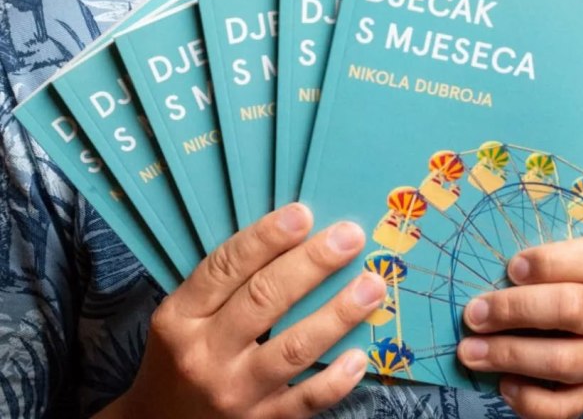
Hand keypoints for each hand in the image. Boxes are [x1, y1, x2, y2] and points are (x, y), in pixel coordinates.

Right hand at [110, 203, 385, 418]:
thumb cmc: (179, 358)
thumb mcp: (182, 317)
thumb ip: (223, 282)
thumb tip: (291, 233)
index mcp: (181, 317)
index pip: (225, 267)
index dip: (266, 238)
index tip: (303, 213)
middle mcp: (205, 355)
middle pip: (264, 299)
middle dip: (312, 263)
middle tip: (350, 236)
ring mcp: (234, 394)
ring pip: (293, 348)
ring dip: (338, 314)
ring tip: (371, 286)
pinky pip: (306, 401)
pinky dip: (336, 378)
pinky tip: (360, 354)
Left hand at [457, 232, 582, 418]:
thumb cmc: (582, 293)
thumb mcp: (576, 266)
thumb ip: (542, 262)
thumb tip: (487, 268)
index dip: (551, 262)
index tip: (512, 267)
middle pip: (572, 307)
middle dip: (515, 309)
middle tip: (475, 313)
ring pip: (561, 361)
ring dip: (509, 355)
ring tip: (470, 350)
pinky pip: (561, 406)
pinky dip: (528, 399)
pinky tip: (503, 385)